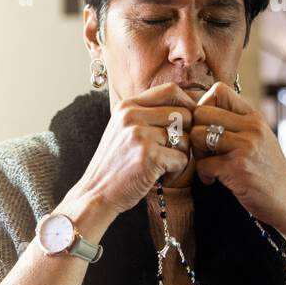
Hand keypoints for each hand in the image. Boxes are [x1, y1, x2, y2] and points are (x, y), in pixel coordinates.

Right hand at [60, 82, 193, 226]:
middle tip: (173, 150)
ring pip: (186, 138)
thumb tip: (186, 106)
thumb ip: (146, 115)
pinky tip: (160, 176)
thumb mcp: (122, 130)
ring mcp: (140, 135)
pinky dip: (176, 171)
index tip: (189, 120)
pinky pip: (182, 159)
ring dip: (180, 155)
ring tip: (162, 166)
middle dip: (187, 134)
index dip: (187, 102)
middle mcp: (132, 116)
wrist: (96, 194)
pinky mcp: (149, 156)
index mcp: (126, 106)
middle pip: (184, 113)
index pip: (170, 90)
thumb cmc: (114, 166)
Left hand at [190, 82, 285, 231]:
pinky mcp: (238, 167)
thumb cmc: (268, 172)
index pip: (219, 90)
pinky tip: (213, 180)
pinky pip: (203, 163)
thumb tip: (199, 109)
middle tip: (204, 150)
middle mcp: (251, 127)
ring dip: (198, 153)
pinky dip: (204, 175)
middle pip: (201, 112)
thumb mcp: (259, 139)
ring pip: (197, 135)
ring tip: (209, 164)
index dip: (203, 106)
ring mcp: (246, 146)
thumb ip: (236, 124)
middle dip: (195, 131)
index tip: (205, 126)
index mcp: (254, 117)